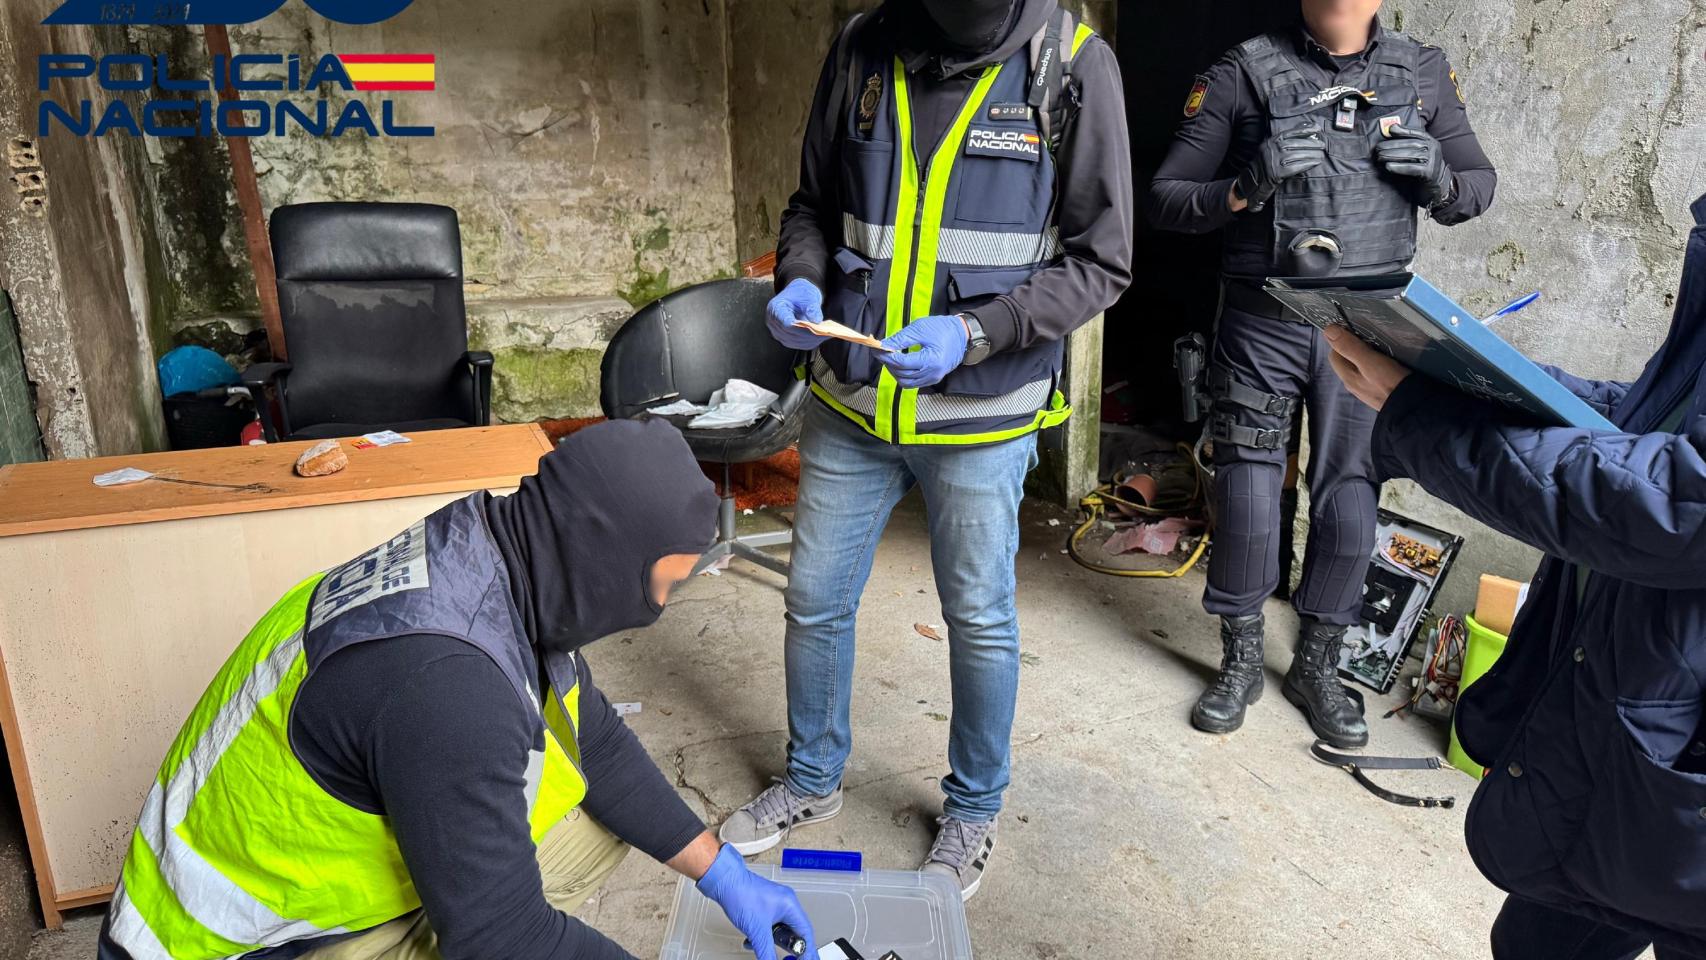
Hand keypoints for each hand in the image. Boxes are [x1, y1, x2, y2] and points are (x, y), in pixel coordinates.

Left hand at [697, 844, 816, 959]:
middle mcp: (786, 903)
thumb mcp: (757, 930)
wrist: (723, 880)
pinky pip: (769, 926)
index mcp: (790, 906)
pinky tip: (753, 941)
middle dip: (790, 948)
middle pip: (794, 932)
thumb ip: (767, 951)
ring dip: (772, 942)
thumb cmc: (740, 894)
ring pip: (780, 930)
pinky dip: (763, 936)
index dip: (807, 951)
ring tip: (766, 950)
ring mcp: (775, 904)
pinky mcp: (763, 906)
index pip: (805, 933)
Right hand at [767, 278, 828, 351]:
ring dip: (810, 340)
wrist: (797, 295)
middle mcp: (773, 322)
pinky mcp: (785, 338)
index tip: (816, 330)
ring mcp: (778, 331)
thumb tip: (817, 321)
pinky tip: (820, 337)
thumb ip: (812, 308)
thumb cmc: (800, 292)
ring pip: (794, 342)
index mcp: (775, 308)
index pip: (786, 324)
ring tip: (825, 335)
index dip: (801, 330)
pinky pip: (797, 344)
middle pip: (790, 335)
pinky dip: (809, 342)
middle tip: (825, 333)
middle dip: (809, 336)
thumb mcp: (807, 295)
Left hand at [876, 314, 968, 388]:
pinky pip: (913, 383)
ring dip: (895, 371)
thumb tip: (884, 346)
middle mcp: (932, 373)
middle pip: (902, 374)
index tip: (878, 349)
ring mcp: (933, 378)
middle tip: (881, 352)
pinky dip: (903, 376)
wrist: (962, 335)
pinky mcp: (933, 378)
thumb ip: (901, 339)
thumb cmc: (943, 329)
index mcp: (930, 360)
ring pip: (906, 382)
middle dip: (889, 363)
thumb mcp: (920, 329)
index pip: (901, 363)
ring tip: (890, 359)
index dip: (886, 356)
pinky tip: (900, 365)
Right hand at [1234, 128, 1325, 207]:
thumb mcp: (1271, 150)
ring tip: (1321, 155)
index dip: (1304, 130)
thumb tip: (1305, 136)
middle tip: (1322, 145)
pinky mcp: (1276, 173)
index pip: (1289, 133)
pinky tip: (1314, 163)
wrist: (1250, 183)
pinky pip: (1295, 167)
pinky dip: (1306, 164)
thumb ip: (1283, 143)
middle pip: (1295, 144)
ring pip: (1297, 155)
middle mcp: (1271, 150)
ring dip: (1311, 155)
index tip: (1316, 128)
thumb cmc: (1264, 166)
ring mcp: (1273, 161)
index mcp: (1270, 142)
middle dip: (1311, 144)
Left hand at [1324, 325, 1411, 410]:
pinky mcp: (1380, 391)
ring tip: (1380, 347)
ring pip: (1360, 367)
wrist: (1413, 409)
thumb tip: (1328, 331)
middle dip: (1353, 347)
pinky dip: (1376, 364)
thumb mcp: (1369, 361)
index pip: (1334, 354)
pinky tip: (1389, 361)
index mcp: (1348, 377)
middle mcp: (1354, 385)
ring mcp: (1367, 389)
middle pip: (1347, 360)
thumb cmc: (1390, 384)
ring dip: (1366, 355)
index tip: (1356, 332)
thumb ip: (1349, 347)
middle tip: (1370, 338)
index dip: (1341, 340)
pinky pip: (1373, 374)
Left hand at [1375, 124, 1452, 205]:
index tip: (1390, 130)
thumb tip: (1391, 129)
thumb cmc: (1423, 168)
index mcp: (1431, 142)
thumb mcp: (1419, 153)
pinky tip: (1388, 166)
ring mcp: (1432, 160)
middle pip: (1412, 144)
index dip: (1403, 131)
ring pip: (1411, 155)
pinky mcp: (1429, 173)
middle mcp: (1433, 149)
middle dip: (1393, 145)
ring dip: (1393, 155)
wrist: (1437, 186)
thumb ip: (1408, 143)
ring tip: (1380, 156)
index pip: (1417, 133)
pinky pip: (1412, 168)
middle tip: (1378, 148)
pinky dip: (1399, 167)